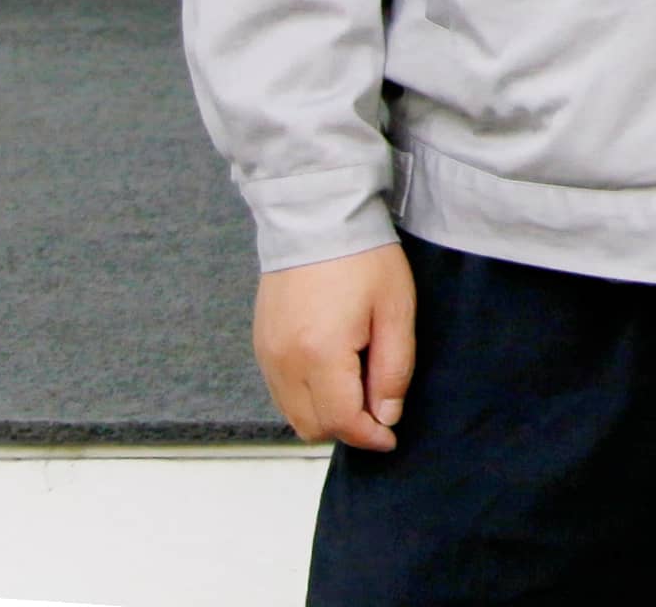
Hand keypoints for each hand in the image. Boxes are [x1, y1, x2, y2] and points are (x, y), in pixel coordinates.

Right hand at [253, 245, 418, 450]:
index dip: (369, 436)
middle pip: (312, 426)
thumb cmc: (364, 259)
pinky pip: (280, 392)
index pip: (341, 421)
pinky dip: (306, 396)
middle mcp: (283, 363)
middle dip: (347, 427)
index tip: (390, 437)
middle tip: (377, 404)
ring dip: (325, 414)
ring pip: (293, 414)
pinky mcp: (260, 345)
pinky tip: (333, 371)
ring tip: (358, 384)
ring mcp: (266, 355)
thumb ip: (392, 369)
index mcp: (319, 355)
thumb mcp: (395, 311)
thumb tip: (385, 415)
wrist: (317, 217)